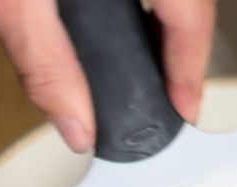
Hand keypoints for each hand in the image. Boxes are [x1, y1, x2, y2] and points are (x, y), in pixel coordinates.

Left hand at [0, 0, 215, 150]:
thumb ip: (44, 62)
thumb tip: (75, 124)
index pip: (191, 17)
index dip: (190, 73)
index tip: (185, 113)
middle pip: (186, 6)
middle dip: (174, 58)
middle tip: (168, 104)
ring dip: (157, 29)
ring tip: (143, 71)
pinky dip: (138, 7)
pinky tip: (115, 27)